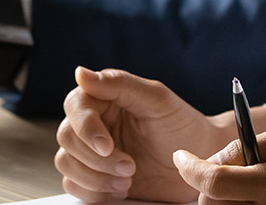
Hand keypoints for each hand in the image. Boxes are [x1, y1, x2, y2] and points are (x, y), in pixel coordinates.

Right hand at [56, 66, 233, 202]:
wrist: (199, 164)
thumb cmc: (183, 126)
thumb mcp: (157, 100)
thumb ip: (120, 84)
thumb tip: (81, 73)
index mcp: (105, 97)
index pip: (75, 106)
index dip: (86, 128)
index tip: (108, 146)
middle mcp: (94, 122)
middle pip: (67, 138)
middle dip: (96, 159)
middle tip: (129, 168)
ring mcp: (92, 151)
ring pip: (67, 163)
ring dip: (95, 177)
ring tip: (127, 180)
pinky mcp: (94, 177)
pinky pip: (74, 186)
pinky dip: (93, 191)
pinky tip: (120, 189)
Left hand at [174, 126, 265, 204]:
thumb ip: (245, 146)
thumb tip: (211, 159)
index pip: (214, 182)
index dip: (190, 168)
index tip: (180, 156)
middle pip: (211, 204)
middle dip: (207, 183)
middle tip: (225, 166)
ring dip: (221, 198)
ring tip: (246, 183)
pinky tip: (249, 197)